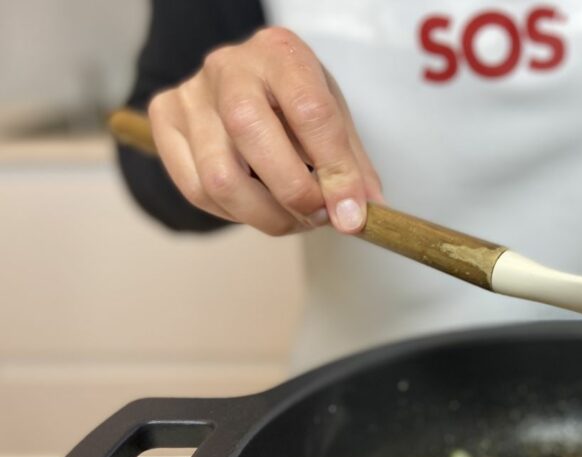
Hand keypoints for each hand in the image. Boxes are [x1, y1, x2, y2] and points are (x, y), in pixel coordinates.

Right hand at [148, 27, 382, 235]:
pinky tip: (259, 208)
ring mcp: (190, 93)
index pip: (310, 112)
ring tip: (294, 219)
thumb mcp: (334, 119)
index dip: (335, 172)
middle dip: (294, 194)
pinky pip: (196, 190)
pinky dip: (235, 215)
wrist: (246, 84)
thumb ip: (351, 166)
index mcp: (280, 53)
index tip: (351, 214)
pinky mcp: (165, 120)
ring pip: (220, 178)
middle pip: (251, 136)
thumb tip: (359, 217)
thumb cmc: (296, 101)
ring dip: (266, 216)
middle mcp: (228, 66)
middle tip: (319, 217)